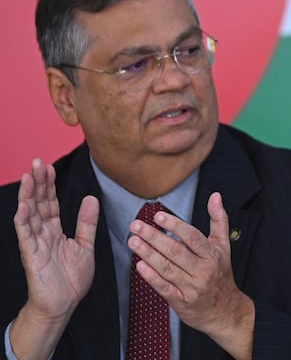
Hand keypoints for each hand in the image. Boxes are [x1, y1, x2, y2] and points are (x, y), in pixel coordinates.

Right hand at [11, 158, 98, 359]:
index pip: (50, 202)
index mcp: (55, 230)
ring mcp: (35, 243)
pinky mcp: (31, 256)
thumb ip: (87, 222)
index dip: (49, 184)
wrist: (63, 304)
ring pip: (29, 215)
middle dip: (37, 182)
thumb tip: (91, 198)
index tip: (49, 166)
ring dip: (28, 195)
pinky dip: (24, 221)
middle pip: (38, 203)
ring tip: (28, 176)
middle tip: (37, 161)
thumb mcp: (85, 245)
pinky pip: (26, 236)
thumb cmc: (71, 278)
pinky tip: (23, 207)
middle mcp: (42, 233)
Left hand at [128, 192, 254, 359]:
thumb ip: (218, 219)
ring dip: (148, 254)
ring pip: (167, 268)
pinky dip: (151, 277)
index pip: (193, 237)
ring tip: (133, 241)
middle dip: (154, 237)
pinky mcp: (181, 301)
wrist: (225, 310)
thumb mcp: (223, 245)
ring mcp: (191, 287)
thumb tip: (215, 196)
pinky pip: (164, 288)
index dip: (175, 226)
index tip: (158, 216)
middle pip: (176, 251)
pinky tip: (139, 265)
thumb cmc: (221, 274)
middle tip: (136, 226)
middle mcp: (202, 270)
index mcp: (212, 255)